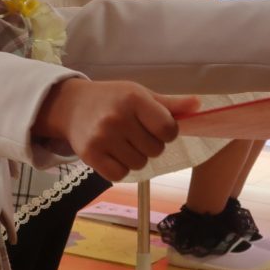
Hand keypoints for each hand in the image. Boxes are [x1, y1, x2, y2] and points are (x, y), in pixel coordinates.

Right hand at [34, 78, 198, 180]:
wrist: (71, 106)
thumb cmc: (112, 99)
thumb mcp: (140, 94)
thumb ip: (169, 105)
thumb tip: (199, 106)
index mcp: (134, 99)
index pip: (168, 130)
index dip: (166, 132)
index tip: (155, 127)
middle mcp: (118, 117)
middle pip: (155, 150)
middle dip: (150, 145)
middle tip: (134, 134)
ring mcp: (103, 137)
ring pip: (139, 164)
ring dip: (136, 158)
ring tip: (123, 143)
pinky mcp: (91, 155)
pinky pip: (120, 175)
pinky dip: (121, 169)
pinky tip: (113, 154)